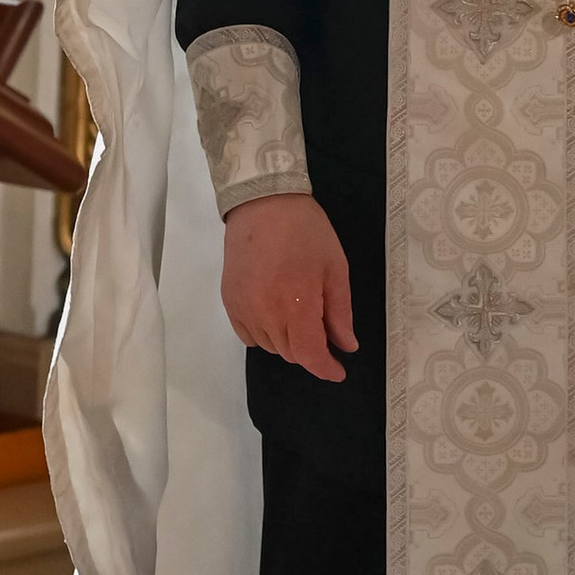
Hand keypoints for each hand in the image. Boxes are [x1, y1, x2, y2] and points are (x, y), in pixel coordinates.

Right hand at [221, 193, 353, 382]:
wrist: (263, 204)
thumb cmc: (306, 232)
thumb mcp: (335, 268)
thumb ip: (340, 312)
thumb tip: (346, 346)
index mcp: (295, 303)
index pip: (309, 354)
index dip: (325, 368)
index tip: (337, 370)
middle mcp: (264, 312)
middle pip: (290, 353)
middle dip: (310, 350)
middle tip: (324, 329)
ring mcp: (242, 309)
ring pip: (270, 346)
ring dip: (288, 342)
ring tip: (299, 314)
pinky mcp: (228, 302)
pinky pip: (248, 336)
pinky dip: (265, 334)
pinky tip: (276, 315)